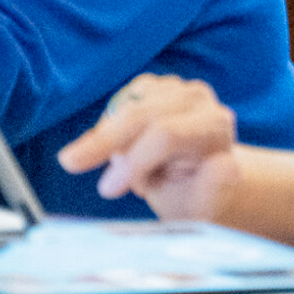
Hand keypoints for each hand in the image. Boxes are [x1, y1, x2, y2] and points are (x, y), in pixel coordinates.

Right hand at [58, 74, 246, 221]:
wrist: (194, 182)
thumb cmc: (195, 198)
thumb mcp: (204, 208)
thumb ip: (214, 189)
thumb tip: (223, 164)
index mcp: (216, 128)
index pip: (167, 134)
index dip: (133, 160)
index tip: (107, 190)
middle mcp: (199, 100)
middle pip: (142, 113)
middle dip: (104, 140)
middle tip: (69, 163)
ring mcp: (175, 88)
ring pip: (126, 105)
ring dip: (109, 138)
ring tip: (117, 175)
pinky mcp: (154, 85)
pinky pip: (119, 103)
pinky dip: (109, 128)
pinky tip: (116, 152)